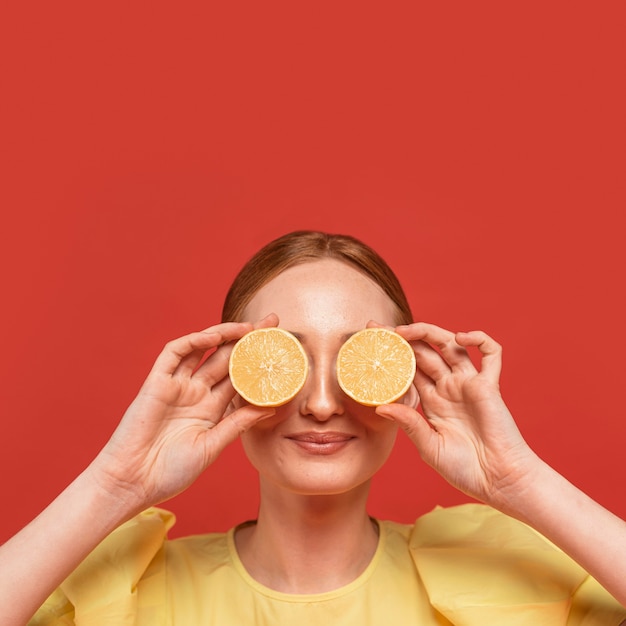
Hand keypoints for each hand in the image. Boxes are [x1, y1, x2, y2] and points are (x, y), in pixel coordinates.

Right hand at [87, 316, 277, 510]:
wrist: (133, 482)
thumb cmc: (171, 472)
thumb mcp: (212, 446)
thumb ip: (238, 424)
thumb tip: (271, 407)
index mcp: (211, 409)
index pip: (240, 377)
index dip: (258, 362)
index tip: (281, 349)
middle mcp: (196, 393)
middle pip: (227, 358)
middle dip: (248, 340)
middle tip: (272, 322)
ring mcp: (177, 386)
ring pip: (204, 350)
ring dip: (225, 335)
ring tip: (250, 326)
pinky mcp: (157, 382)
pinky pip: (175, 353)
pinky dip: (193, 341)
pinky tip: (214, 336)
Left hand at [376, 322, 536, 506]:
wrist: (498, 482)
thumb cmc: (465, 470)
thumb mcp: (429, 447)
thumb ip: (409, 424)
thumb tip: (380, 407)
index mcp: (431, 400)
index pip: (408, 368)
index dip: (391, 355)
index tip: (369, 344)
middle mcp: (448, 387)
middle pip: (423, 351)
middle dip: (401, 338)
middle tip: (377, 330)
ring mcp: (468, 383)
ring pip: (449, 345)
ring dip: (428, 332)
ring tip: (405, 331)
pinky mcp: (489, 386)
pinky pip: (491, 354)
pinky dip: (480, 339)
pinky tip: (461, 337)